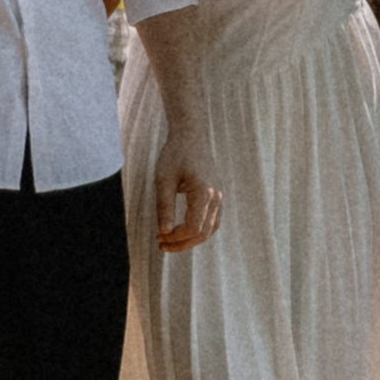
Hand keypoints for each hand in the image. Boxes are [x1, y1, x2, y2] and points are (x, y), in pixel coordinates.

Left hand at [153, 123, 221, 254]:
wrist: (190, 135)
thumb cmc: (175, 154)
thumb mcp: (164, 180)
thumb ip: (164, 207)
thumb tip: (164, 231)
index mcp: (204, 193)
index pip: (193, 228)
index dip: (175, 238)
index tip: (159, 237)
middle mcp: (216, 197)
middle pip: (203, 233)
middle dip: (182, 243)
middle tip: (161, 244)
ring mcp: (220, 196)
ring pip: (210, 229)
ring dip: (192, 239)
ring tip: (171, 240)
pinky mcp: (218, 194)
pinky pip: (212, 220)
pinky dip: (199, 229)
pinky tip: (182, 229)